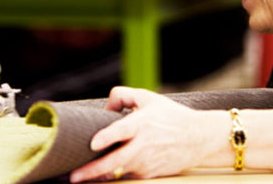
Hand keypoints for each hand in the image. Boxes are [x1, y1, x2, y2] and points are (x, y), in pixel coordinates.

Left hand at [70, 86, 212, 181]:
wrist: (199, 137)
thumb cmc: (170, 115)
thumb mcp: (148, 97)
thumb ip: (123, 95)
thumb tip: (106, 108)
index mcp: (142, 123)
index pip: (122, 131)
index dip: (107, 137)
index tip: (93, 143)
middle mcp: (143, 145)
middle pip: (115, 161)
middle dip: (93, 170)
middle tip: (73, 175)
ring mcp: (147, 163)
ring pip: (118, 172)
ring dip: (99, 176)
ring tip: (80, 177)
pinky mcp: (150, 174)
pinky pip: (128, 175)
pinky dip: (114, 176)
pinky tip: (100, 176)